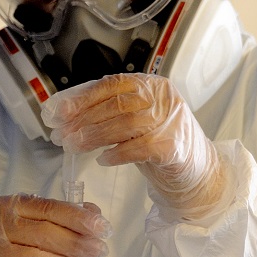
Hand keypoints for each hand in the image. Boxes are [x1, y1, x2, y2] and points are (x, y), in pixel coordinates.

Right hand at [0, 194, 109, 256]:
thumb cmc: (3, 239)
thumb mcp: (26, 220)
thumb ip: (59, 216)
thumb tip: (95, 214)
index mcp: (11, 204)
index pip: (48, 208)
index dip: (78, 218)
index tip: (103, 228)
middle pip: (42, 233)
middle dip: (76, 243)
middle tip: (101, 251)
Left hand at [41, 74, 227, 218]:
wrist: (197, 171)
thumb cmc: (161, 144)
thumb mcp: (135, 120)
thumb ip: (107, 112)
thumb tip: (65, 113)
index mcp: (152, 85)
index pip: (111, 84)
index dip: (82, 97)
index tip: (59, 111)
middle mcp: (163, 98)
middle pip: (116, 104)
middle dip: (83, 119)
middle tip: (62, 134)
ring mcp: (171, 120)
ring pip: (125, 123)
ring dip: (94, 136)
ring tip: (75, 146)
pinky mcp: (174, 146)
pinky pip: (138, 147)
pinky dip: (117, 153)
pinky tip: (104, 159)